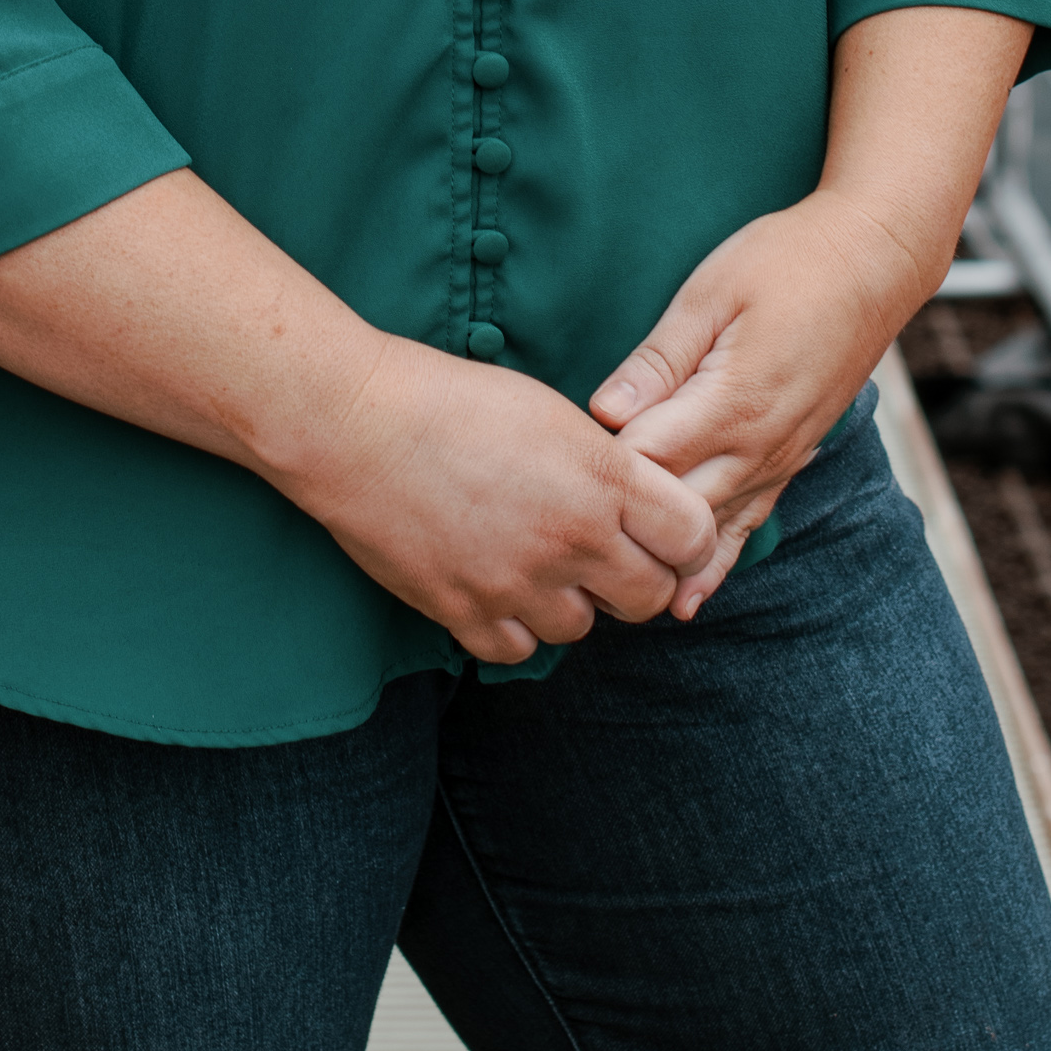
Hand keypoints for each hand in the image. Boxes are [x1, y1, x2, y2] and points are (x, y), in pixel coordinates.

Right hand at [289, 334, 721, 665]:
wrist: (356, 424)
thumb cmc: (450, 400)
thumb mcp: (551, 413)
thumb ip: (606, 467)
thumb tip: (640, 505)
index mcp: (602, 477)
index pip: (694, 538)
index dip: (686, 541)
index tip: (667, 536)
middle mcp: (573, 537)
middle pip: (650, 597)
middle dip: (636, 580)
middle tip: (605, 557)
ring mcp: (519, 582)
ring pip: (581, 628)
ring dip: (568, 603)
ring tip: (534, 562)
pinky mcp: (465, 612)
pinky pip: (516, 649)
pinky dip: (512, 626)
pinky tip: (494, 585)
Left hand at [587, 197, 913, 616]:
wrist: (874, 261)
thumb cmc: (786, 263)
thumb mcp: (712, 293)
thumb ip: (659, 360)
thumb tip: (603, 413)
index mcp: (731, 403)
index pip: (645, 463)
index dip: (596, 470)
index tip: (552, 469)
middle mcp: (759, 446)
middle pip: (675, 511)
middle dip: (620, 527)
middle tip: (558, 541)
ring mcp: (780, 458)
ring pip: (712, 531)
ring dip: (662, 560)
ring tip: (604, 598)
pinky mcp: (792, 457)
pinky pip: (750, 523)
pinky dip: (716, 563)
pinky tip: (687, 599)